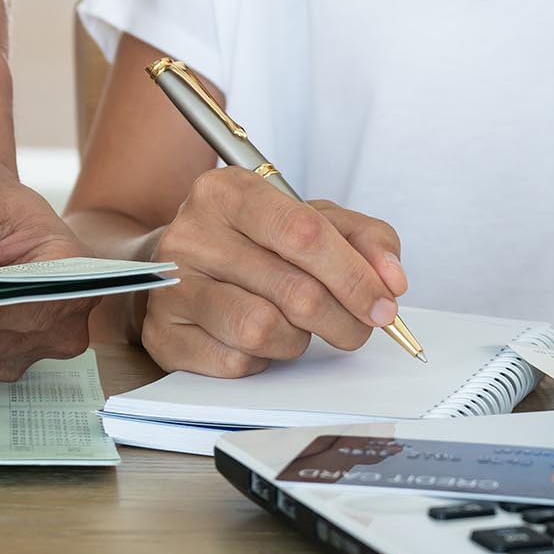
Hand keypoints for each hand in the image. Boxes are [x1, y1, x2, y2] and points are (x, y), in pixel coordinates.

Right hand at [141, 167, 407, 376]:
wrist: (176, 271)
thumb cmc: (252, 244)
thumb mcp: (309, 221)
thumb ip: (361, 239)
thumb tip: (391, 280)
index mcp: (228, 191)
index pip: (304, 233)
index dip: (355, 275)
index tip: (385, 303)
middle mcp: (191, 233)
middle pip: (294, 289)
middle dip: (343, 318)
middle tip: (359, 327)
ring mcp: (172, 286)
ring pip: (264, 329)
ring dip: (297, 340)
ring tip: (295, 326)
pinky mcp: (163, 336)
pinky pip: (236, 362)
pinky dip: (261, 359)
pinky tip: (257, 341)